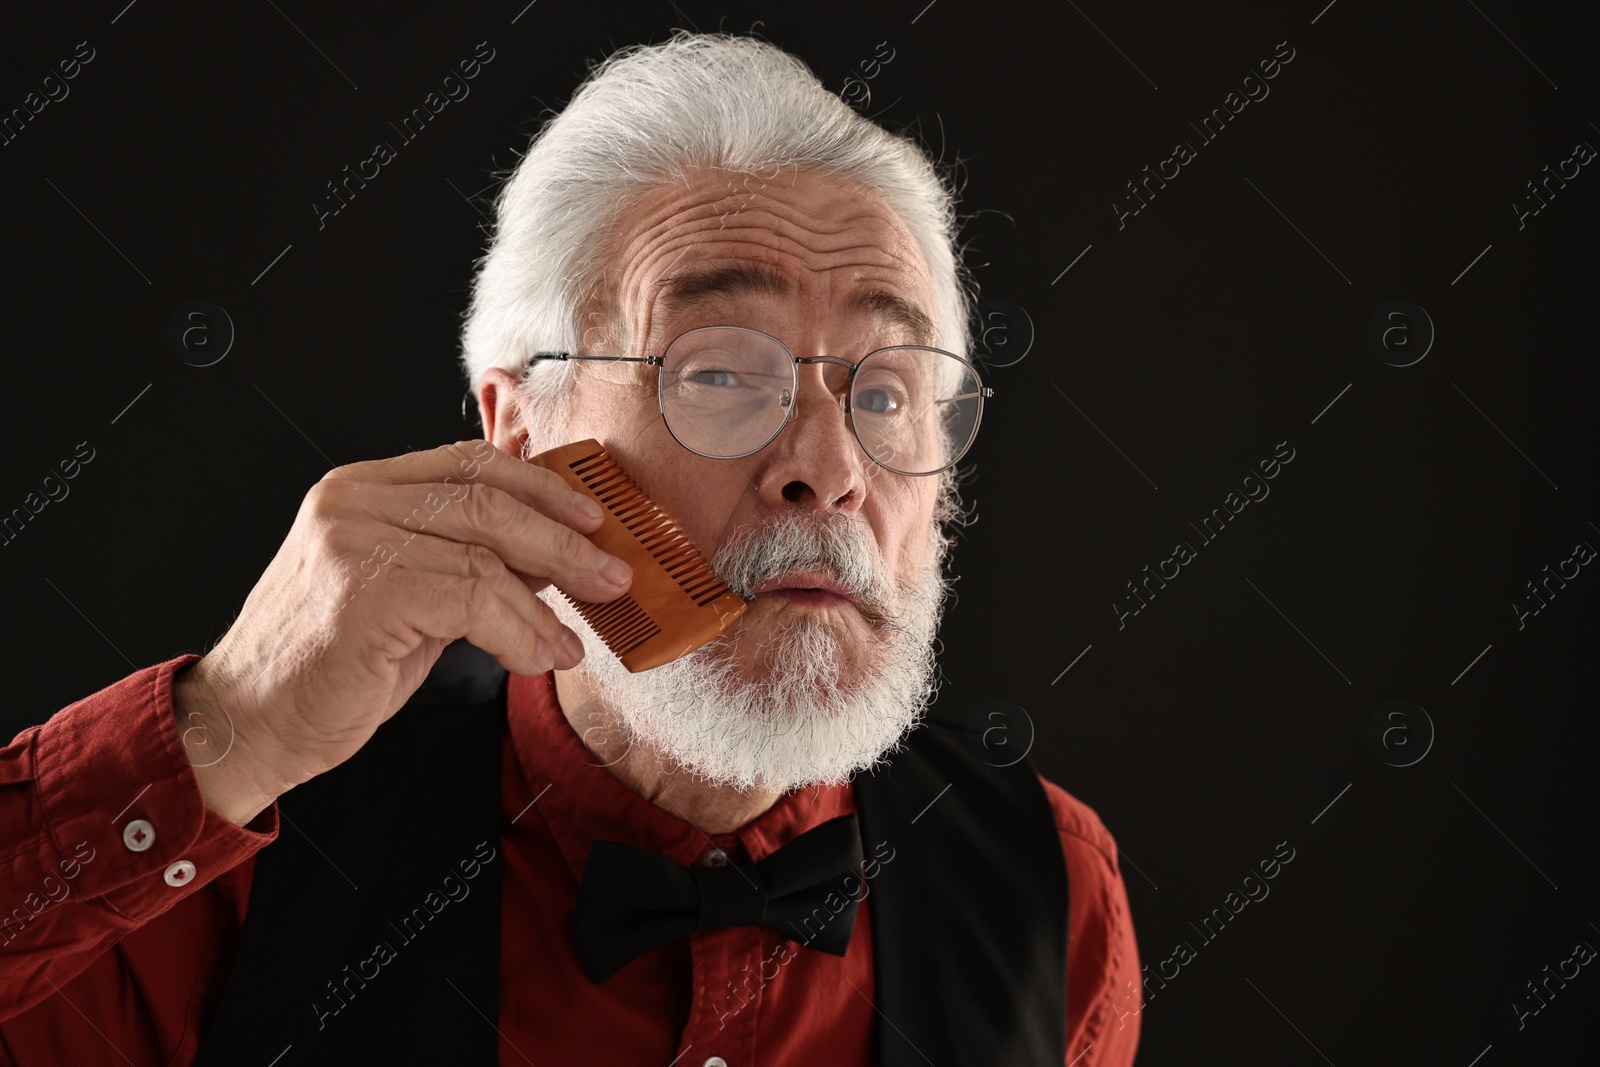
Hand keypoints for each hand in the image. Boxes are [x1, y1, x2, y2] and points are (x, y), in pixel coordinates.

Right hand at [174, 440, 631, 824]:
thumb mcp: (406, 592)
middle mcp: (354, 501)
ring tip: (572, 641)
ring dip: (548, 601)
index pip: (470, 463)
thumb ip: (464, 559)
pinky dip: (521, 632)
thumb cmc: (328, 664)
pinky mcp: (364, 593)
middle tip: (613, 575)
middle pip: (489, 499)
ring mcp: (354, 542)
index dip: (542, 487)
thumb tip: (554, 551)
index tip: (594, 517)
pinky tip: (539, 657)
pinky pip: (473, 600)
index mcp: (364, 488)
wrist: (247, 722)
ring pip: (487, 553)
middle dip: (565, 539)